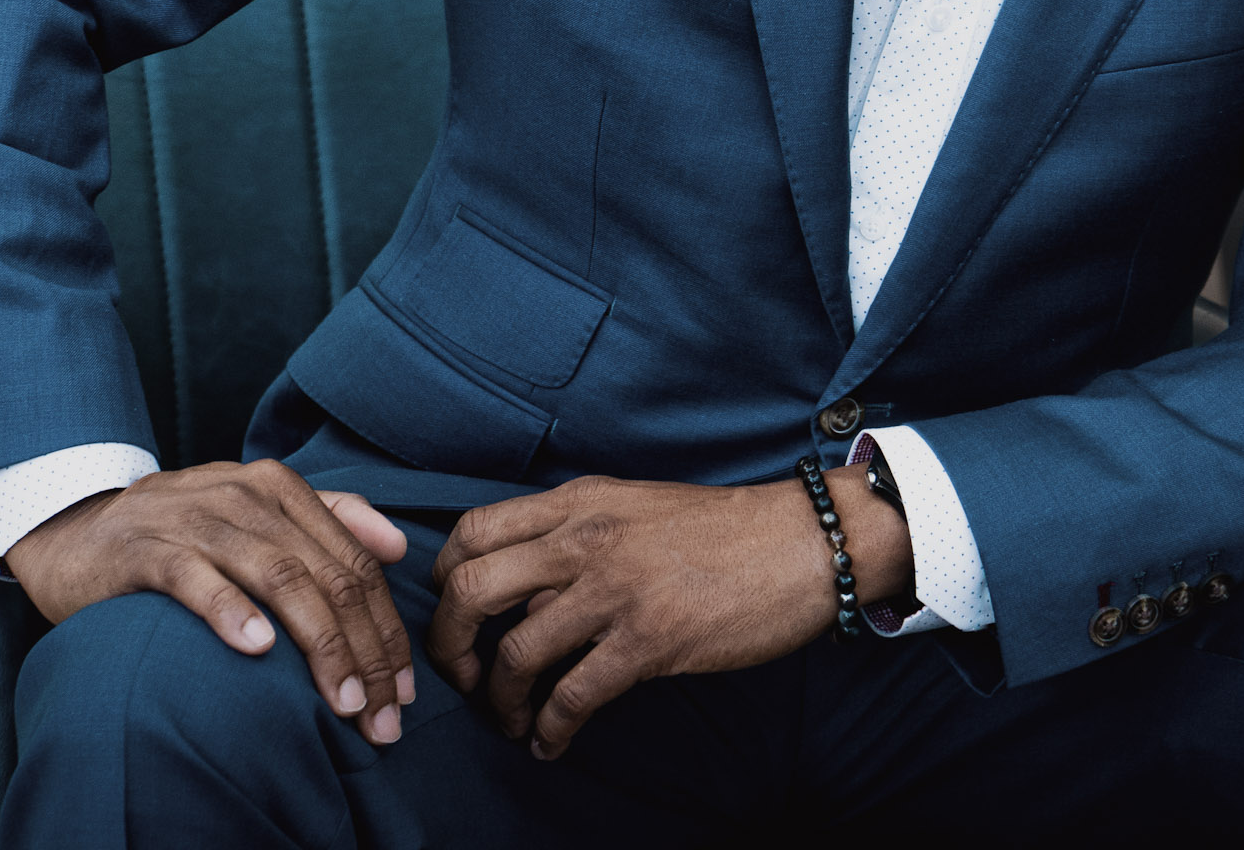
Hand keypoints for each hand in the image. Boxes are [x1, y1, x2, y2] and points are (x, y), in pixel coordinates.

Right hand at [5, 460, 415, 745]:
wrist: (78, 531)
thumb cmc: (185, 532)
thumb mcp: (258, 515)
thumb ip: (330, 519)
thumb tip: (398, 546)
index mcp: (282, 489)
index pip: (356, 561)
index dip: (386, 628)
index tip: (403, 691)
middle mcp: (248, 496)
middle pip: (328, 575)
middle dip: (365, 651)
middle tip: (381, 718)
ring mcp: (197, 520)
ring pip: (280, 577)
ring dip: (319, 644)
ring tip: (342, 701)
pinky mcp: (147, 549)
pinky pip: (197, 580)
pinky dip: (232, 611)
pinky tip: (258, 649)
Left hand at [426, 464, 910, 759]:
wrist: (799, 542)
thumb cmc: (720, 528)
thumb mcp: (633, 506)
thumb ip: (576, 533)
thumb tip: (526, 583)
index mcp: (578, 501)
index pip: (472, 530)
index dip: (444, 580)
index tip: (456, 617)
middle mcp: (584, 539)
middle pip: (470, 590)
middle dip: (448, 646)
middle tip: (463, 678)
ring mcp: (614, 590)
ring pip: (513, 654)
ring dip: (499, 702)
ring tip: (512, 720)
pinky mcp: (647, 641)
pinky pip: (571, 697)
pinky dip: (550, 730)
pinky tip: (552, 743)